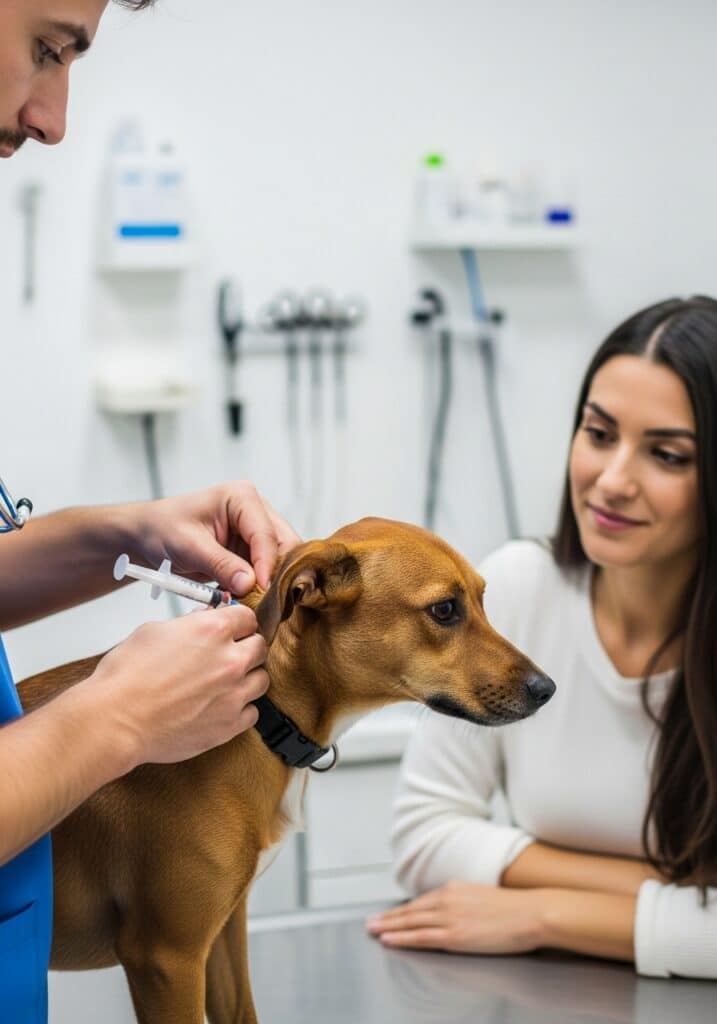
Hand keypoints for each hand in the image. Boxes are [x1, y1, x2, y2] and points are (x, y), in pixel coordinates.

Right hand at [85, 602, 268, 767]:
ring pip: (261, 680)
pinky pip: (252, 713)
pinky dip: (240, 709)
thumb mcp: (154, 631)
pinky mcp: (229, 725)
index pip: (248, 617)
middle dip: (246, 648)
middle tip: (228, 655)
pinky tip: (220, 707)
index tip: (233, 629)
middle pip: (260, 646)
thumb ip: (189, 623)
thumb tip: (204, 619)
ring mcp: (233, 694)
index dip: (238, 623)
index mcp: (213, 630)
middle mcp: (230, 660)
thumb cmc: (126, 676)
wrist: (115, 720)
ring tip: (224, 683)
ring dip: (247, 679)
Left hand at [129, 481, 300, 596]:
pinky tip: (251, 600)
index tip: (262, 590)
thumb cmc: (163, 529)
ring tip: (256, 603)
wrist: (148, 535)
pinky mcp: (252, 549)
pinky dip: (261, 586)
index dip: (267, 564)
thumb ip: (221, 564)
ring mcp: (256, 530)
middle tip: (266, 602)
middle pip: (284, 544)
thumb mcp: (189, 546)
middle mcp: (256, 510)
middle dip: (276, 573)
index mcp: (242, 497)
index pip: (266, 533)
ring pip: (281, 559)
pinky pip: (268, 570)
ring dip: (270, 582)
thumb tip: (250, 584)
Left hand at [366, 881, 545, 954]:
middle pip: (411, 910)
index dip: (403, 909)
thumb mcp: (483, 897)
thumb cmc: (515, 909)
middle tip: (370, 922)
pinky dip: (401, 938)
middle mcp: (447, 899)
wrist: (532, 912)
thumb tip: (455, 913)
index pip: (422, 901)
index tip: (389, 914)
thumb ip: (465, 903)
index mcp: (455, 888)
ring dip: (388, 926)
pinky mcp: (454, 935)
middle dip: (388, 917)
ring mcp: (449, 917)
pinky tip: (388, 940)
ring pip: (410, 923)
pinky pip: (421, 937)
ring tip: (372, 931)